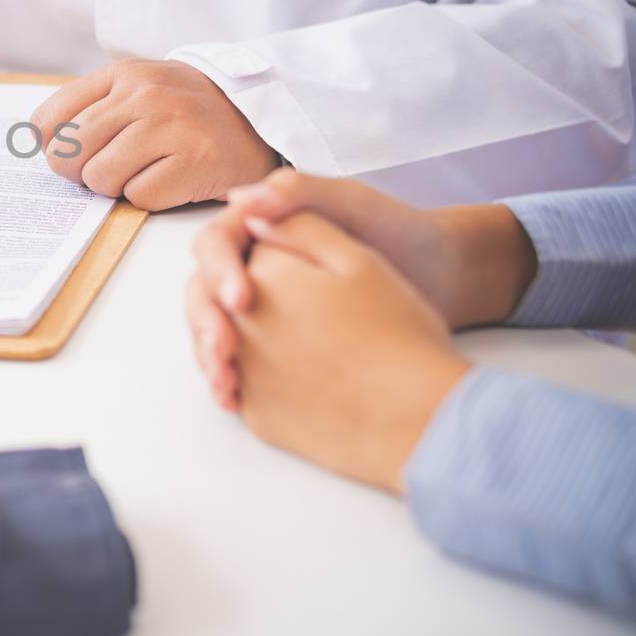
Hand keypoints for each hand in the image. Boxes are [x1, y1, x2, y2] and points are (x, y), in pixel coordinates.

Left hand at [31, 59, 277, 210]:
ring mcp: (173, 126)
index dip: (50, 147)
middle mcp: (146, 95)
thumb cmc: (186, 111)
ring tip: (146, 170)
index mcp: (124, 74)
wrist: (259, 118)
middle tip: (110, 169)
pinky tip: (172, 179)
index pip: (49, 119)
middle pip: (68, 153)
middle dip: (80, 173)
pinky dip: (149, 197)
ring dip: (116, 186)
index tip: (70, 154)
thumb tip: (34, 138)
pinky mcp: (196, 162)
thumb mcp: (138, 89)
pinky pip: (139, 197)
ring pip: (100, 178)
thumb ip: (89, 106)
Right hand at [185, 169, 535, 408]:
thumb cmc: (399, 231)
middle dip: (206, 322)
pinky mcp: (273, 340)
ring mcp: (261, 305)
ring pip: (215, 328)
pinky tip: (234, 398)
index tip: (242, 299)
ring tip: (225, 384)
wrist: (443, 275)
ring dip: (210, 355)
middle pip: (205, 291)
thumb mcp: (353, 204)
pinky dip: (230, 377)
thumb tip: (238, 199)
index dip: (219, 272)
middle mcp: (251, 265)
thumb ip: (298, 195)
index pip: (215, 246)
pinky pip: (239, 357)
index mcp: (259, 228)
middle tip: (224, 352)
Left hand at [231, 212, 471, 492]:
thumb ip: (297, 226)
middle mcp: (239, 329)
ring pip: (219, 347)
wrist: (424, 416)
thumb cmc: (400, 332)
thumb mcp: (358, 259)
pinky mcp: (258, 419)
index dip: (243, 251)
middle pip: (211, 301)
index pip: (224, 253)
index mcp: (260, 279)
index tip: (271, 259)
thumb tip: (251, 216)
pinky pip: (240, 389)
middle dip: (226, 295)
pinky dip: (249, 378)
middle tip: (255, 300)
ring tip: (275, 338)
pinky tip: (283, 376)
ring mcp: (245, 378)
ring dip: (232, 338)